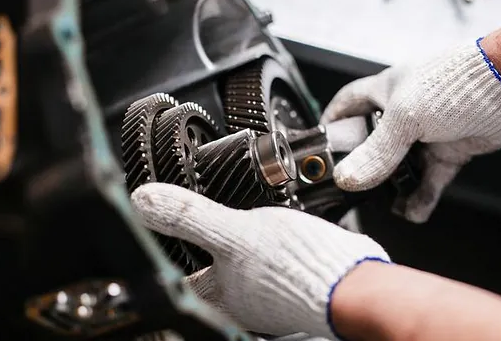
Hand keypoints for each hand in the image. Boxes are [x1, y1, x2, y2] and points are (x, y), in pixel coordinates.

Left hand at [131, 183, 388, 339]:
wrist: (356, 282)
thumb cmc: (299, 270)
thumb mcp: (235, 233)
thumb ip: (190, 217)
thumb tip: (144, 202)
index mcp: (222, 293)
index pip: (181, 281)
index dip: (165, 260)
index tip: (156, 244)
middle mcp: (243, 298)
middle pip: (211, 274)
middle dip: (201, 252)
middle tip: (191, 228)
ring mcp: (270, 291)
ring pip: (242, 266)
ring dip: (235, 247)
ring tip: (230, 223)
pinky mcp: (295, 276)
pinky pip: (269, 258)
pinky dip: (265, 243)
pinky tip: (272, 228)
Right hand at [320, 41, 500, 222]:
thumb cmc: (456, 83)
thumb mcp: (405, 118)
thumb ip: (376, 152)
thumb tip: (349, 178)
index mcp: (384, 92)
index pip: (346, 105)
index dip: (331, 123)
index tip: (320, 146)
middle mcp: (402, 113)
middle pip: (372, 144)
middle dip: (365, 167)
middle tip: (356, 185)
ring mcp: (425, 134)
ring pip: (400, 167)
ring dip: (395, 188)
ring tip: (390, 203)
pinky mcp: (447, 151)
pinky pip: (428, 180)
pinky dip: (421, 196)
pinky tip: (414, 210)